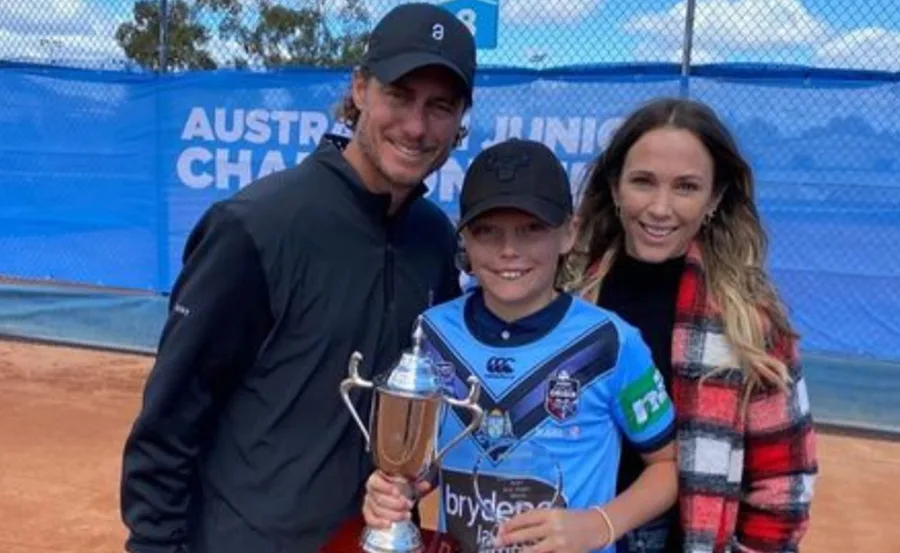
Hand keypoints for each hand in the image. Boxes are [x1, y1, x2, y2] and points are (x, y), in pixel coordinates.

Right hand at [361, 470, 432, 528]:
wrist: (397, 494)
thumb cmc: (401, 485)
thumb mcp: (410, 482)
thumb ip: (417, 483)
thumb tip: (426, 485)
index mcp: (378, 477)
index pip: (376, 482)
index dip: (385, 488)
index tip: (398, 493)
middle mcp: (371, 489)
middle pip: (379, 498)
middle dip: (395, 504)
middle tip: (409, 505)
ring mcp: (368, 502)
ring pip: (377, 510)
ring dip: (392, 514)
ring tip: (406, 515)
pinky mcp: (369, 513)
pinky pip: (370, 519)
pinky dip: (379, 523)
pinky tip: (390, 524)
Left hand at [494, 508, 610, 552]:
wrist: (597, 527)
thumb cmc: (573, 519)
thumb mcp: (556, 514)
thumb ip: (539, 520)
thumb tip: (516, 527)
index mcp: (550, 514)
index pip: (526, 518)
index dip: (511, 524)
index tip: (499, 528)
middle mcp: (554, 527)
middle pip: (526, 534)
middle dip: (509, 539)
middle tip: (496, 542)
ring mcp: (560, 543)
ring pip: (534, 550)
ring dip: (521, 552)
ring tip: (512, 552)